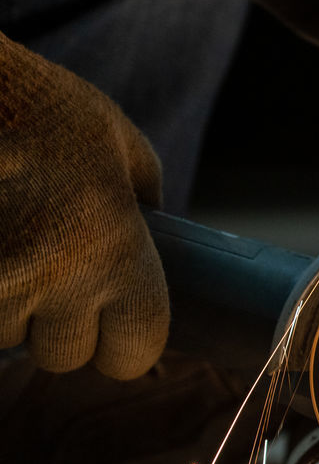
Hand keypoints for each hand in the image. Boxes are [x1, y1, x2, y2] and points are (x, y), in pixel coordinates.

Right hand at [0, 33, 168, 378]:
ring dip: (10, 309)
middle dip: (60, 326)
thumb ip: (145, 198)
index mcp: (116, 253)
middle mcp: (56, 279)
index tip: (117, 327)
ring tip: (12, 249)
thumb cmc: (41, 108)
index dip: (125, 345)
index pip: (134, 352)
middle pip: (65, 355)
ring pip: (7, 337)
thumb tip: (160, 232)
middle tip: (54, 276)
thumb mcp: (120, 144)